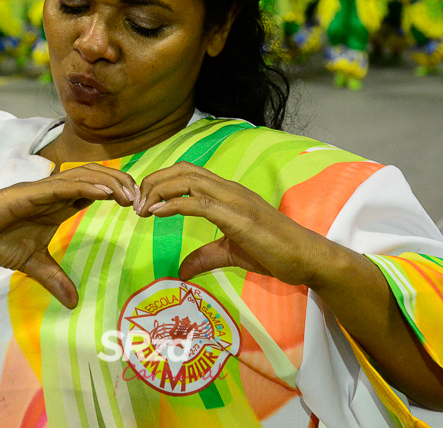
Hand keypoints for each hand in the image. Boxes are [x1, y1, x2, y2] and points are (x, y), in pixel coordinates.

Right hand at [0, 163, 138, 307]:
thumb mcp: (32, 264)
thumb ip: (54, 278)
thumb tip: (73, 303)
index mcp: (58, 203)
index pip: (96, 189)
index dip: (119, 192)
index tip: (140, 207)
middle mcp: (54, 191)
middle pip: (97, 177)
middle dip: (123, 184)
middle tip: (144, 201)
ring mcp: (41, 189)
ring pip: (83, 176)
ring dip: (110, 183)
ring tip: (131, 196)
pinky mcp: (28, 193)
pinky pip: (61, 186)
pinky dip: (85, 186)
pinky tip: (104, 192)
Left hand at [135, 162, 325, 285]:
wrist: (307, 258)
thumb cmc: (275, 252)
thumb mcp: (232, 253)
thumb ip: (206, 256)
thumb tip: (182, 270)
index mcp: (228, 193)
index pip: (188, 174)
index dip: (161, 181)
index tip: (143, 201)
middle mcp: (230, 189)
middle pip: (183, 170)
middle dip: (154, 181)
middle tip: (135, 203)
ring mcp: (235, 200)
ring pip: (189, 180)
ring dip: (160, 190)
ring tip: (142, 207)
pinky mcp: (239, 217)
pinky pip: (200, 203)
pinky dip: (175, 205)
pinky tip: (158, 213)